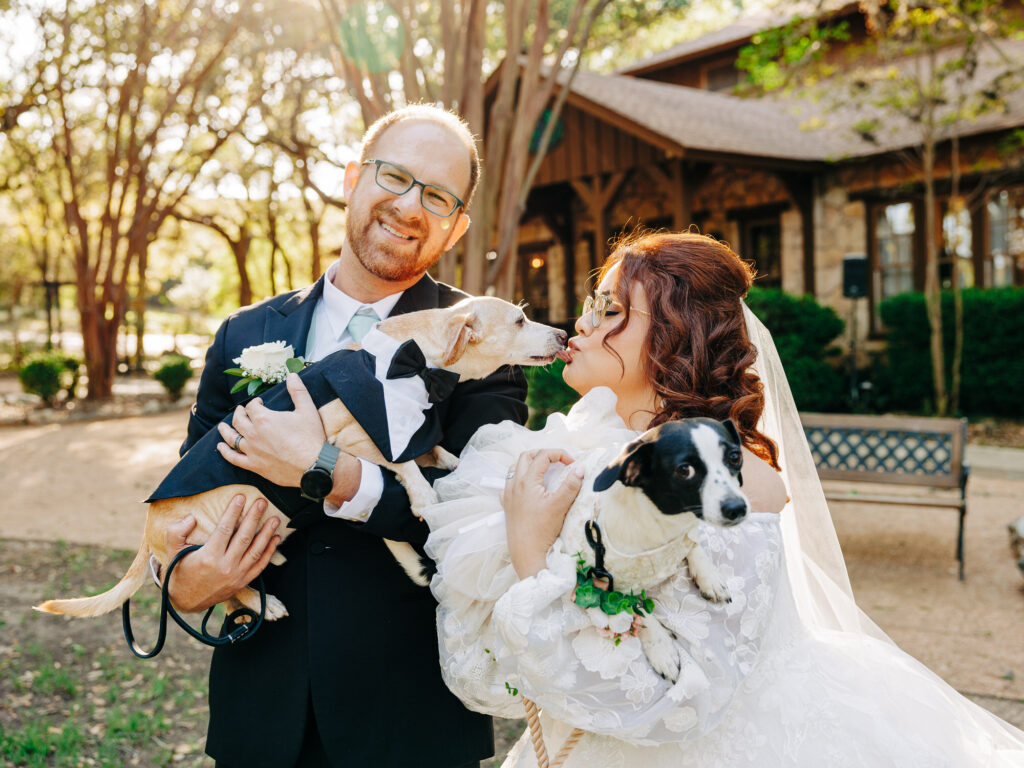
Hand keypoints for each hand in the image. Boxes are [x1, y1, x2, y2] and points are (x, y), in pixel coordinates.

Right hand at [165, 494, 280, 612]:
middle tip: (262, 502)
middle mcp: (225, 567)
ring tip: (275, 518)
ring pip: (256, 551)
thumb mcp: (172, 551)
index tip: (240, 497)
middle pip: (244, 537)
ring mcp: (236, 576)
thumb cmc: (179, 571)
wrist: (186, 601)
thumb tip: (191, 518)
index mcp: (208, 557)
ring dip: (267, 533)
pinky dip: (269, 551)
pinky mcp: (243, 582)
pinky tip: (276, 538)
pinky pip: (260, 565)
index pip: (224, 529)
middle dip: (254, 518)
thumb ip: (176, 532)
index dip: (233, 512)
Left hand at [218, 373, 329, 487]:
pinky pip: (233, 458)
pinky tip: (221, 447)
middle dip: (239, 413)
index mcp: (264, 418)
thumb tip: (292, 375)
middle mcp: (253, 434)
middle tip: (241, 411)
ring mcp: (252, 450)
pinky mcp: (254, 465)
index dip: (254, 403)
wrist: (314, 466)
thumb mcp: (307, 410)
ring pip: (231, 438)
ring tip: (222, 426)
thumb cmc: (311, 437)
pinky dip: (225, 451)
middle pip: (239, 420)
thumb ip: (298, 391)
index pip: (251, 407)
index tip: (260, 403)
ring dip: (225, 430)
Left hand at [503, 449, 584, 578]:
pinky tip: (528, 488)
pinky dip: (518, 479)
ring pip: (514, 468)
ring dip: (528, 464)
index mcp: (527, 481)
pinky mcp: (507, 506)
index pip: (543, 456)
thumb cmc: (543, 530)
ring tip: (543, 470)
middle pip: (525, 457)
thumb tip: (581, 468)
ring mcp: (508, 495)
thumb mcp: (560, 505)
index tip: (571, 463)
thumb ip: (571, 485)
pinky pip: (508, 485)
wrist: (527, 553)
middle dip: (542, 454)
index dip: (559, 454)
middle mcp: (514, 485)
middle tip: (557, 461)